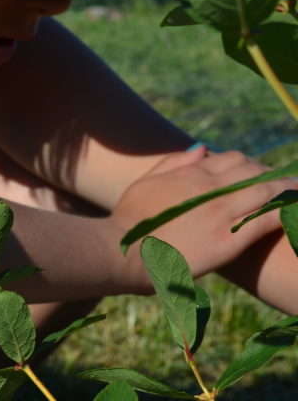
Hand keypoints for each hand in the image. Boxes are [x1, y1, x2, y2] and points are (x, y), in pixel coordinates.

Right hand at [111, 146, 296, 284]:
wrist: (120, 252)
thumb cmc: (127, 222)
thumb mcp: (144, 184)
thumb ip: (173, 163)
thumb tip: (203, 148)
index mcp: (192, 174)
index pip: (234, 159)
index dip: (251, 165)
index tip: (258, 175)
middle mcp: (211, 188)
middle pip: (255, 172)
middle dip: (273, 177)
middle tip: (285, 188)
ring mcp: (222, 213)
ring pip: (268, 193)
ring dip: (287, 193)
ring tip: (295, 197)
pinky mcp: (228, 240)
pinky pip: (267, 221)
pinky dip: (284, 215)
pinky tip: (290, 218)